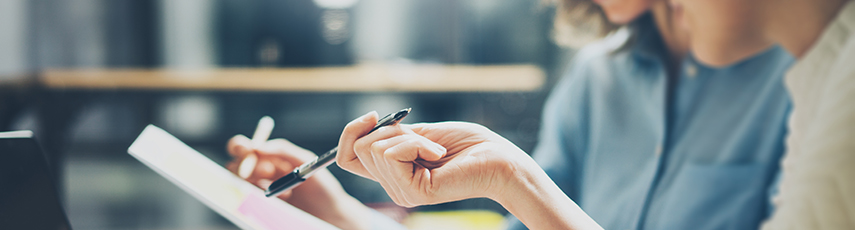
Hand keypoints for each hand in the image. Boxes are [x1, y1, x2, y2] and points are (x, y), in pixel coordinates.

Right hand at [226, 135, 371, 229]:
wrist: (330, 213)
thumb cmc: (321, 186)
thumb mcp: (305, 161)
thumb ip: (283, 150)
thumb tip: (259, 147)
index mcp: (271, 158)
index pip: (246, 148)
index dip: (240, 147)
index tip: (247, 150)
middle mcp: (262, 173)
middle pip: (236, 165)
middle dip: (245, 166)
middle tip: (267, 170)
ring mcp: (261, 191)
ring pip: (242, 182)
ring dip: (260, 182)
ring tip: (287, 187)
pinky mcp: (263, 207)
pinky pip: (252, 199)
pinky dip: (267, 196)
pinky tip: (287, 197)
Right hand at [336, 111, 530, 206]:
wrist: (499, 159)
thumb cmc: (469, 144)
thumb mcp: (421, 133)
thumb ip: (392, 135)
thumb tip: (366, 125)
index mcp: (393, 173)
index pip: (347, 159)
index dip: (350, 134)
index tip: (373, 116)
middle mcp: (393, 186)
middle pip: (360, 147)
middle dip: (391, 130)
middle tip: (424, 137)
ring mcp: (401, 192)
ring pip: (375, 148)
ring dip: (409, 136)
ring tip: (436, 148)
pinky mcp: (413, 192)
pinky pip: (392, 154)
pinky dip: (417, 143)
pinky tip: (438, 154)